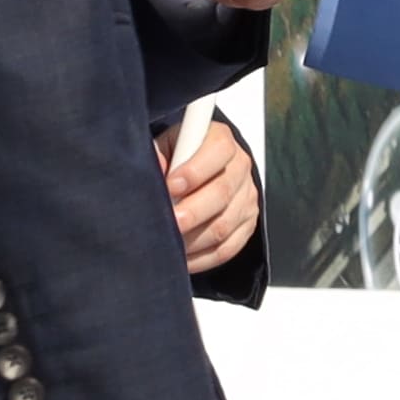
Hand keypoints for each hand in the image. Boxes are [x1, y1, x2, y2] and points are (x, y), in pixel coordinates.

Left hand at [161, 115, 262, 275]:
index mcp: (221, 141)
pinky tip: (181, 258)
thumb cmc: (179, 155)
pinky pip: (228, 247)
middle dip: (193, 212)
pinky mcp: (247, 222)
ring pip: (224, 225)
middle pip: (223, 193)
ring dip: (194, 239)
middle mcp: (239, 168)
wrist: (203, 166)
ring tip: (168, 244)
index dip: (194, 171)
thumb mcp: (166, 144)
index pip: (219, 152)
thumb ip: (158, 153)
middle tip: (169, 222)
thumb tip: (153, 168)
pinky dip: (203, 258)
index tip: (170, 186)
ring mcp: (247, 197)